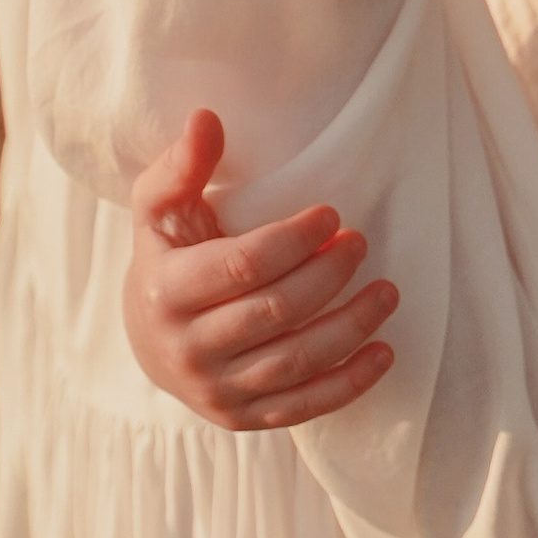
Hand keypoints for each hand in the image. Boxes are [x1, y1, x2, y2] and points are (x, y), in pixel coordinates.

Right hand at [122, 109, 399, 429]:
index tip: (331, 214)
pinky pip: (303, 407)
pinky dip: (349, 384)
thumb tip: (208, 119)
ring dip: (351, 326)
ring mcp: (214, 390)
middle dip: (328, 276)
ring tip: (388, 292)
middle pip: (276, 312)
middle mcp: (187, 349)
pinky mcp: (241, 418)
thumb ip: (183, 165)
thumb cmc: (167, 255)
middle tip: (361, 243)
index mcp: (166, 291)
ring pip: (295, 362)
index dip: (294, 240)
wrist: (148, 336)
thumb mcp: (160, 207)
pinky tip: (384, 351)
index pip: (243, 266)